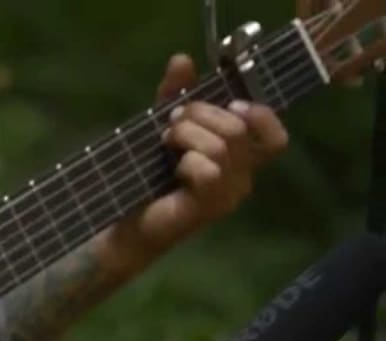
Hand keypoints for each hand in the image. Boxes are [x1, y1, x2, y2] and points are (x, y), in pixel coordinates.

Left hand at [105, 54, 287, 259]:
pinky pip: (209, 171)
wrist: (128, 221)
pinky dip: (186, 162)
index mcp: (239, 158)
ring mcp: (228, 195)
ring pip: (222, 146)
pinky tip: (172, 170)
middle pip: (237, 128)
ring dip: (186, 135)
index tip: (229, 104)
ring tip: (167, 142)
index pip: (275, 137)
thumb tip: (183, 58)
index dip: (260, 115)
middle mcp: (241, 177)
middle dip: (199, 114)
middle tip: (173, 122)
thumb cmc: (150, 176)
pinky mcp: (209, 207)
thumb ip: (175, 94)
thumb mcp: (164, 126)